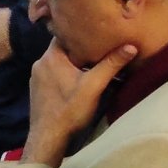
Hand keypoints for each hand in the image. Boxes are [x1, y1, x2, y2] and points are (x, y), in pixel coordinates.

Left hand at [22, 40, 138, 166]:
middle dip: (80, 48)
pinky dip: (65, 72)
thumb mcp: (94, 86)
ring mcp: (36, 77)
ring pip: (58, 62)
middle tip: (99, 45)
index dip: (80, 31)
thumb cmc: (69, 109)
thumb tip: (130, 47)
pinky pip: (53, 73)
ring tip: (92, 61)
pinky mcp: (38, 89)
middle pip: (63, 48)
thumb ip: (111, 65)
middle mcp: (40, 63)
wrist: (48, 137)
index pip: (65, 34)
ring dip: (73, 62)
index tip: (96, 30)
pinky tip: (77, 78)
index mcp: (51, 57)